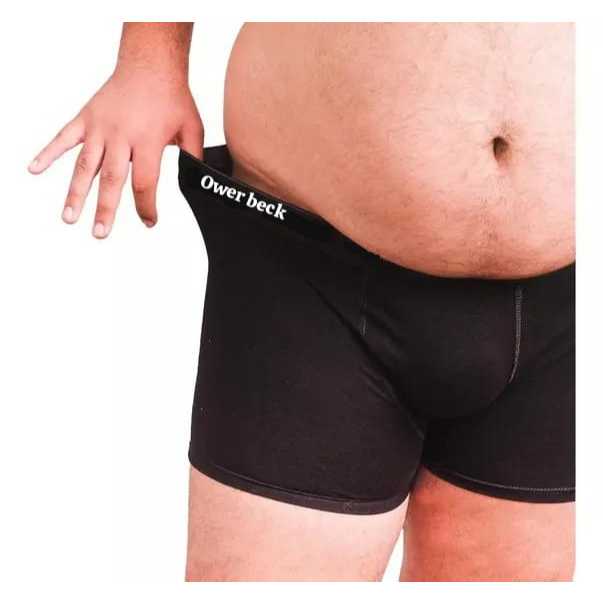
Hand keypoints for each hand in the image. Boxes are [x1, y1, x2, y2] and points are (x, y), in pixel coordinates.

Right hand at [28, 69, 202, 237]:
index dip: (146, 206)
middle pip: (111, 180)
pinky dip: (48, 153)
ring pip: (85, 165)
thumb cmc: (172, 96)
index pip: (145, 183)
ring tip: (69, 217)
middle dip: (105, 209)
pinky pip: (63, 138)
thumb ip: (193, 158)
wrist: (150, 63)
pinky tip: (34, 169)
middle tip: (99, 232)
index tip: (148, 222)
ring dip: (75, 193)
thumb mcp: (192, 129)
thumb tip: (196, 182)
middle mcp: (120, 136)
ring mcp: (100, 127)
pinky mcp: (86, 118)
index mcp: (148, 141)